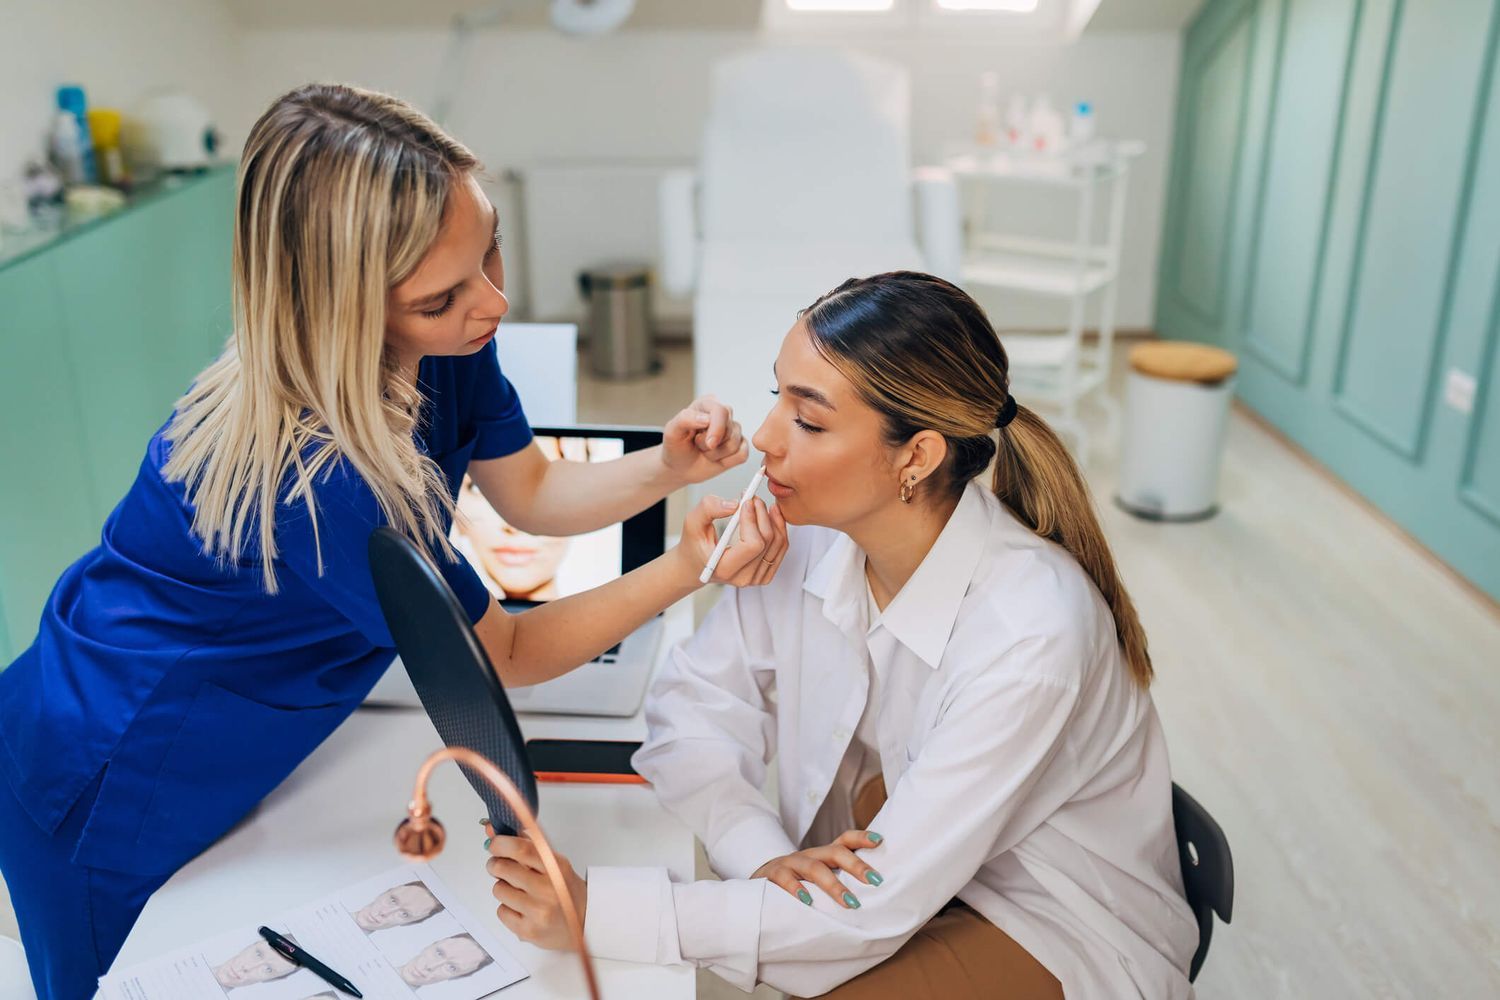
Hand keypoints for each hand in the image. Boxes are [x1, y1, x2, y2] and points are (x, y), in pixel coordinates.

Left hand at [484, 824, 587, 951]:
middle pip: (504, 868)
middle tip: (500, 865)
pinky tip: (521, 907)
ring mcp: (538, 912)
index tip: (494, 842)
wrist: (585, 924)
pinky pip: (501, 911)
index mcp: (557, 868)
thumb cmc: (567, 891)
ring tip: (518, 890)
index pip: (522, 849)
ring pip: (499, 889)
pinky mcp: (528, 931)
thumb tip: (494, 830)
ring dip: (503, 887)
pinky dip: (507, 907)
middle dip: (496, 864)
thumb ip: (527, 845)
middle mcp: (548, 890)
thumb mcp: (556, 864)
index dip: (501, 843)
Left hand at [660, 396, 747, 484]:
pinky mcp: (740, 446)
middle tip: (698, 445)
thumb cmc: (676, 447)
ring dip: (716, 454)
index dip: (717, 429)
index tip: (708, 443)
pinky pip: (742, 455)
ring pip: (735, 444)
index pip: (721, 411)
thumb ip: (685, 419)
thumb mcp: (671, 431)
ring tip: (705, 451)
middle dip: (711, 444)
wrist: (679, 467)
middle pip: (730, 429)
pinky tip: (716, 458)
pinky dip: (727, 461)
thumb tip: (707, 419)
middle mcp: (722, 414)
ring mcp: (733, 430)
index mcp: (706, 404)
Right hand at [674, 491, 787, 587]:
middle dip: (762, 514)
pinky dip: (779, 529)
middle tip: (753, 498)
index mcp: (725, 568)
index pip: (752, 544)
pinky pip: (781, 548)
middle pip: (767, 542)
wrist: (696, 565)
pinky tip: (771, 516)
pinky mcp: (765, 574)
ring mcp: (756, 578)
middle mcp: (743, 577)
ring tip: (761, 504)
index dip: (753, 520)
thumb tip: (734, 504)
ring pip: (778, 543)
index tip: (746, 501)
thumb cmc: (694, 545)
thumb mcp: (692, 523)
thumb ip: (708, 509)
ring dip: (773, 519)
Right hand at [751, 829, 884, 908]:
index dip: (862, 837)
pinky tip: (807, 901)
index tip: (880, 841)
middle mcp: (810, 855)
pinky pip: (785, 879)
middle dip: (856, 865)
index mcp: (823, 855)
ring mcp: (791, 863)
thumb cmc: (797, 885)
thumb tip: (872, 899)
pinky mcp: (773, 874)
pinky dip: (797, 889)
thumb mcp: (818, 880)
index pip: (845, 840)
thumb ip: (839, 883)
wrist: (758, 884)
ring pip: (814, 868)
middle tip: (875, 881)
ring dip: (834, 885)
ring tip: (850, 902)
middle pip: (835, 852)